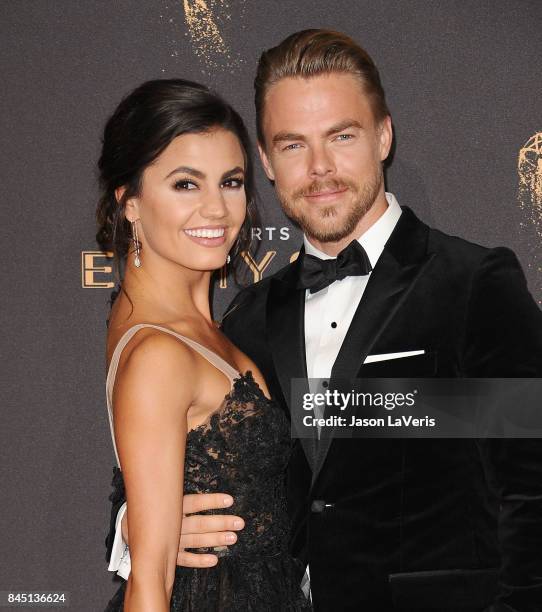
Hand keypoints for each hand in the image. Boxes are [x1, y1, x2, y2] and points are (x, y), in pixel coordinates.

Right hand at [121, 493, 244, 567]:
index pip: (194, 503)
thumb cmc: (149, 506)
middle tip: (240, 523)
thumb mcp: (158, 493)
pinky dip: (198, 560)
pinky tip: (214, 559)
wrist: (124, 527)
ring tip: (233, 538)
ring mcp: (169, 541)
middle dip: (220, 523)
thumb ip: (173, 486)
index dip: (212, 501)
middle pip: (199, 523)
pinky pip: (183, 560)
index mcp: (170, 507)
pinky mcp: (166, 556)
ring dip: (214, 540)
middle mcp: (171, 524)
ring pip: (195, 541)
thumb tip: (183, 464)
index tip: (230, 500)